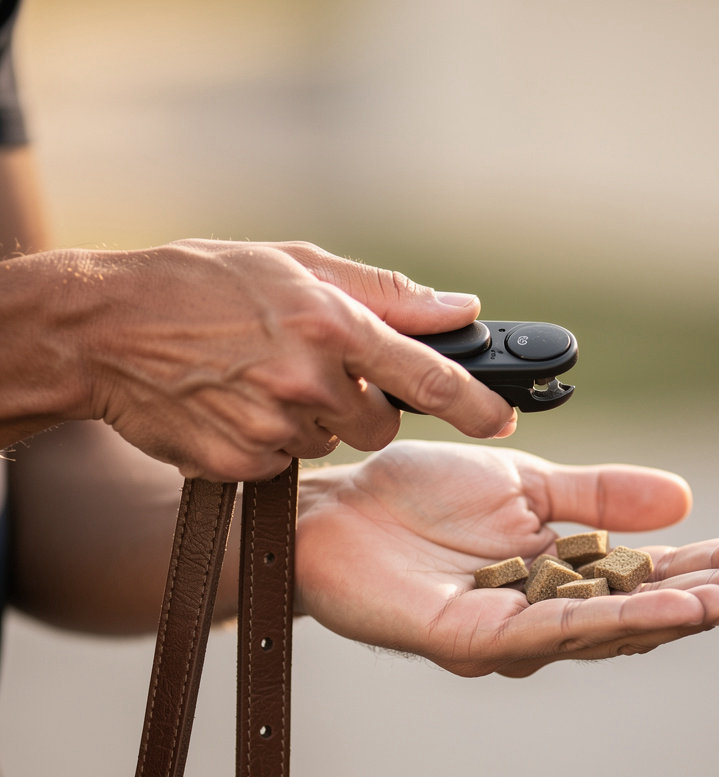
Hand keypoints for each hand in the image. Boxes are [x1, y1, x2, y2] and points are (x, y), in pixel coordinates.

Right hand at [7, 240, 516, 478]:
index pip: (430, 378)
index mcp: (331, 323)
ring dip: (311, 421)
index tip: (507, 420)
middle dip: (362, 407)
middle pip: (379, 424)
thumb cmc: (200, 284)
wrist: (102, 329)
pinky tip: (237, 406)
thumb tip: (460, 307)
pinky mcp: (241, 463)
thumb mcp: (295, 263)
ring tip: (261, 379)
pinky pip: (284, 464)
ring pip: (329, 444)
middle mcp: (309, 379)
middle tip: (316, 372)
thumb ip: (386, 291)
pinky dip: (271, 442)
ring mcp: (273, 426)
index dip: (479, 404)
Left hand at [295, 440, 718, 676]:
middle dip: (714, 592)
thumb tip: (684, 498)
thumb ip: (598, 497)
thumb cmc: (420, 496)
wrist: (336, 508)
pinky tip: (666, 609)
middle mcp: (547, 609)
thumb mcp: (526, 484)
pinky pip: (551, 630)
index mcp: (563, 569)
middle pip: (642, 608)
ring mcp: (512, 632)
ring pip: (608, 628)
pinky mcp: (471, 640)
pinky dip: (612, 620)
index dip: (713, 562)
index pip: (652, 572)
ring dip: (676, 612)